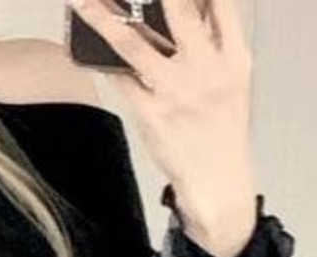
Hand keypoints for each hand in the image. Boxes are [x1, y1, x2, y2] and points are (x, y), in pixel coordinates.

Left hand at [68, 0, 258, 256]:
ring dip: (104, 17)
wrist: (219, 179)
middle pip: (178, 11)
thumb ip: (215, 41)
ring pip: (134, 44)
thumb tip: (191, 8)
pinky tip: (85, 45)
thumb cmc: (221, 129)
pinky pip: (120, 79)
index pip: (220, 3)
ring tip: (83, 2)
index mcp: (233, 57)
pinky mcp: (151, 114)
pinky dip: (101, 60)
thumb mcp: (232, 79)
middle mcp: (206, 70)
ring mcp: (176, 91)